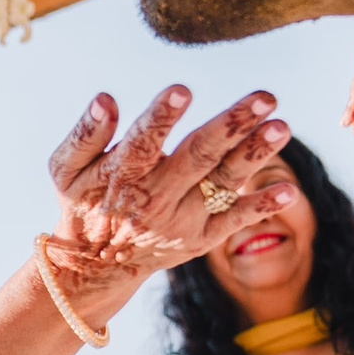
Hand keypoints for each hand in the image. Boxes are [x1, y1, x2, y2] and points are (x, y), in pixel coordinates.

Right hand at [43, 86, 294, 325]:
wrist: (95, 264)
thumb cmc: (82, 202)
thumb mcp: (65, 169)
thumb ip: (84, 134)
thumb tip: (105, 98)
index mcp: (121, 175)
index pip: (143, 143)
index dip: (160, 118)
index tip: (182, 90)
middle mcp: (156, 198)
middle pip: (197, 157)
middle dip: (231, 125)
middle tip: (265, 96)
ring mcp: (183, 220)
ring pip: (223, 183)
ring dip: (255, 156)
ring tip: (282, 127)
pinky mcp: (202, 239)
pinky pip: (235, 222)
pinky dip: (261, 207)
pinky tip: (288, 190)